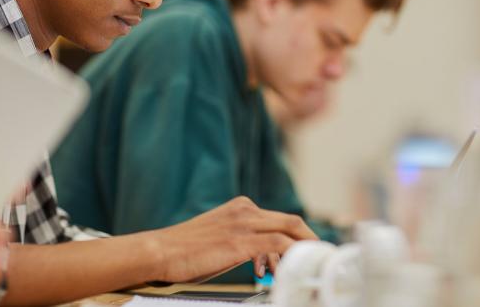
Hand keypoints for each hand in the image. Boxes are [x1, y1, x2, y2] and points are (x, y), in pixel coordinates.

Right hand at [150, 196, 317, 282]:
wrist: (160, 251)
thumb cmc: (184, 250)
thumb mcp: (219, 238)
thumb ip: (242, 241)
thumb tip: (265, 259)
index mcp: (240, 208)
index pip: (280, 219)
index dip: (299, 237)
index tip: (308, 253)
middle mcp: (244, 210)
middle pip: (291, 221)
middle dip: (311, 242)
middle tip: (320, 261)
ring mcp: (242, 224)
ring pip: (290, 229)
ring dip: (305, 251)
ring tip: (306, 271)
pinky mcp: (239, 241)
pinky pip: (278, 244)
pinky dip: (291, 255)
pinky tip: (290, 271)